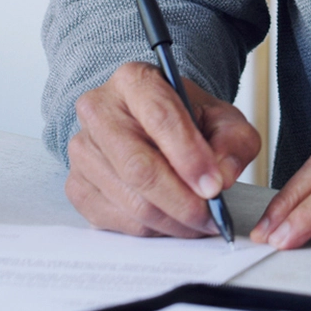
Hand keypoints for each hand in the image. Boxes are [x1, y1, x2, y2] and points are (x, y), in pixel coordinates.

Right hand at [64, 59, 261, 237]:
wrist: (156, 126)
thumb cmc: (188, 120)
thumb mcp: (223, 119)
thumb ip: (233, 142)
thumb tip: (220, 179)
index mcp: (134, 80)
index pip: (160, 118)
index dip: (189, 157)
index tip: (214, 187)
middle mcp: (99, 110)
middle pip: (138, 167)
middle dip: (181, 200)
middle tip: (210, 217)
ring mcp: (83, 150)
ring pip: (129, 200)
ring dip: (171, 220)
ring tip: (199, 222)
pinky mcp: (77, 185)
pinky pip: (116, 220)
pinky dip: (151, 230)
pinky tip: (172, 222)